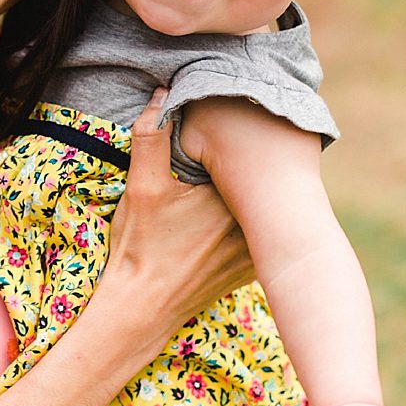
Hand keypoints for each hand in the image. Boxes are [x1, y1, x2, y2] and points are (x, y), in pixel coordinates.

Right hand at [102, 92, 252, 332]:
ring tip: (246, 180)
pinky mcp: (251, 270)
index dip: (242, 144)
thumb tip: (161, 96)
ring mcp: (256, 253)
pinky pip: (261, 238)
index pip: (251, 159)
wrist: (142, 310)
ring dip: (258, 198)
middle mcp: (254, 228)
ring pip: (266, 212)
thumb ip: (151, 138)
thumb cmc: (140, 249)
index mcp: (233, 200)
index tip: (235, 132)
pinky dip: (253, 226)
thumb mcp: (141, 189)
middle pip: (263, 185)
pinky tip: (237, 217)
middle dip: (253, 168)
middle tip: (241, 149)